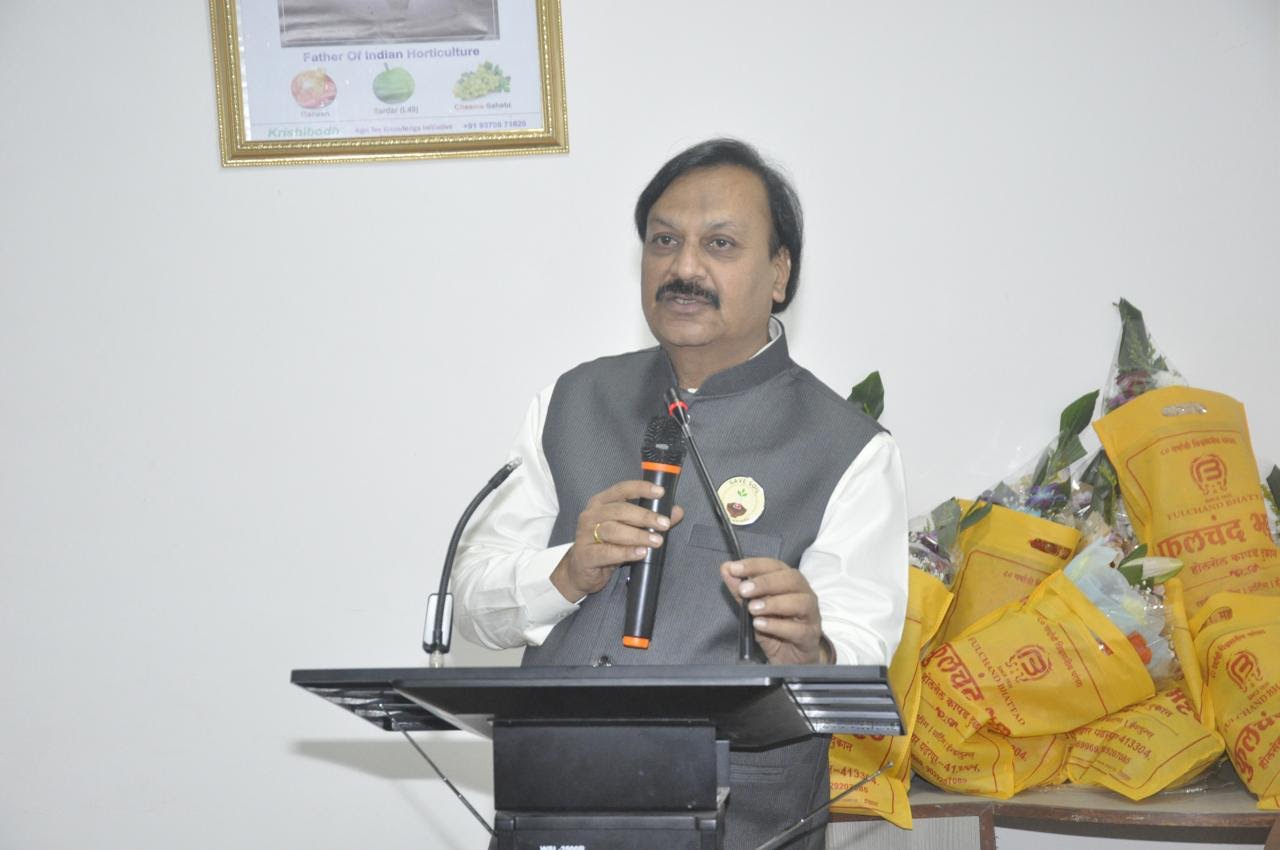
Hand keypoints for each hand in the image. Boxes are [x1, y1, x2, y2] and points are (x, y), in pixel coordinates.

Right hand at [550, 480, 684, 601]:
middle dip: (644, 516)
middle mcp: (591, 516)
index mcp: (600, 503)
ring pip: (613, 531)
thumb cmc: (604, 545)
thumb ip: (650, 520)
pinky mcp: (585, 555)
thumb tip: (676, 511)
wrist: (580, 571)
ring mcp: (585, 535)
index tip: (660, 493)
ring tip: (656, 541)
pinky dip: (626, 552)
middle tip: (664, 524)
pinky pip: (607, 552)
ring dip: (638, 535)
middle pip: (619, 510)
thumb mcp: (627, 530)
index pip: (621, 490)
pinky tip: (640, 553)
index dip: (641, 489)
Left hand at [720, 558, 830, 664]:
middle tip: (744, 590)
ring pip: (800, 602)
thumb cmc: (774, 628)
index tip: (734, 568)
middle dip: (765, 582)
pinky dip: (777, 626)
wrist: (790, 658)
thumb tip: (726, 568)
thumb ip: (740, 590)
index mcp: (789, 582)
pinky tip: (760, 625)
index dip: (755, 565)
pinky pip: (798, 629)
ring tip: (752, 608)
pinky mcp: (810, 636)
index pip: (775, 566)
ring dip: (773, 603)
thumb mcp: (753, 608)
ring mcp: (811, 615)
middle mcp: (804, 594)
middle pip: (791, 579)